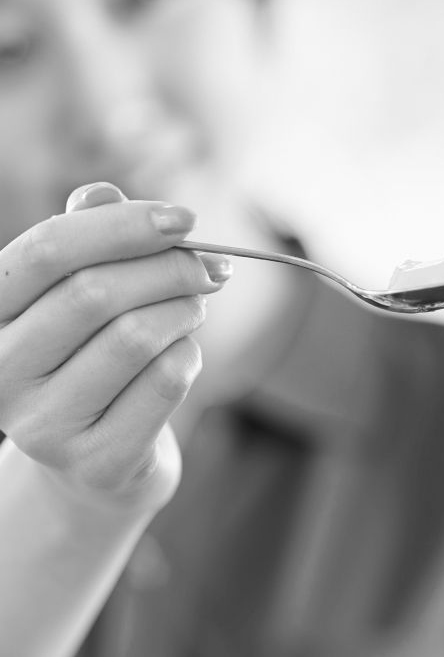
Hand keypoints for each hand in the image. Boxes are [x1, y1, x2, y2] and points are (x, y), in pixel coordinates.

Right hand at [0, 182, 231, 514]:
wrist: (98, 463)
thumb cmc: (91, 363)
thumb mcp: (79, 300)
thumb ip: (87, 243)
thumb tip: (101, 194)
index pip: (46, 252)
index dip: (122, 226)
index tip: (184, 219)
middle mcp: (2, 373)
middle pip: (97, 293)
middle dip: (170, 268)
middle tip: (209, 268)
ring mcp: (45, 426)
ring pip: (137, 337)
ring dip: (185, 311)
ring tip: (194, 309)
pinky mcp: (97, 462)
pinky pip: (165, 382)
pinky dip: (191, 356)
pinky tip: (186, 355)